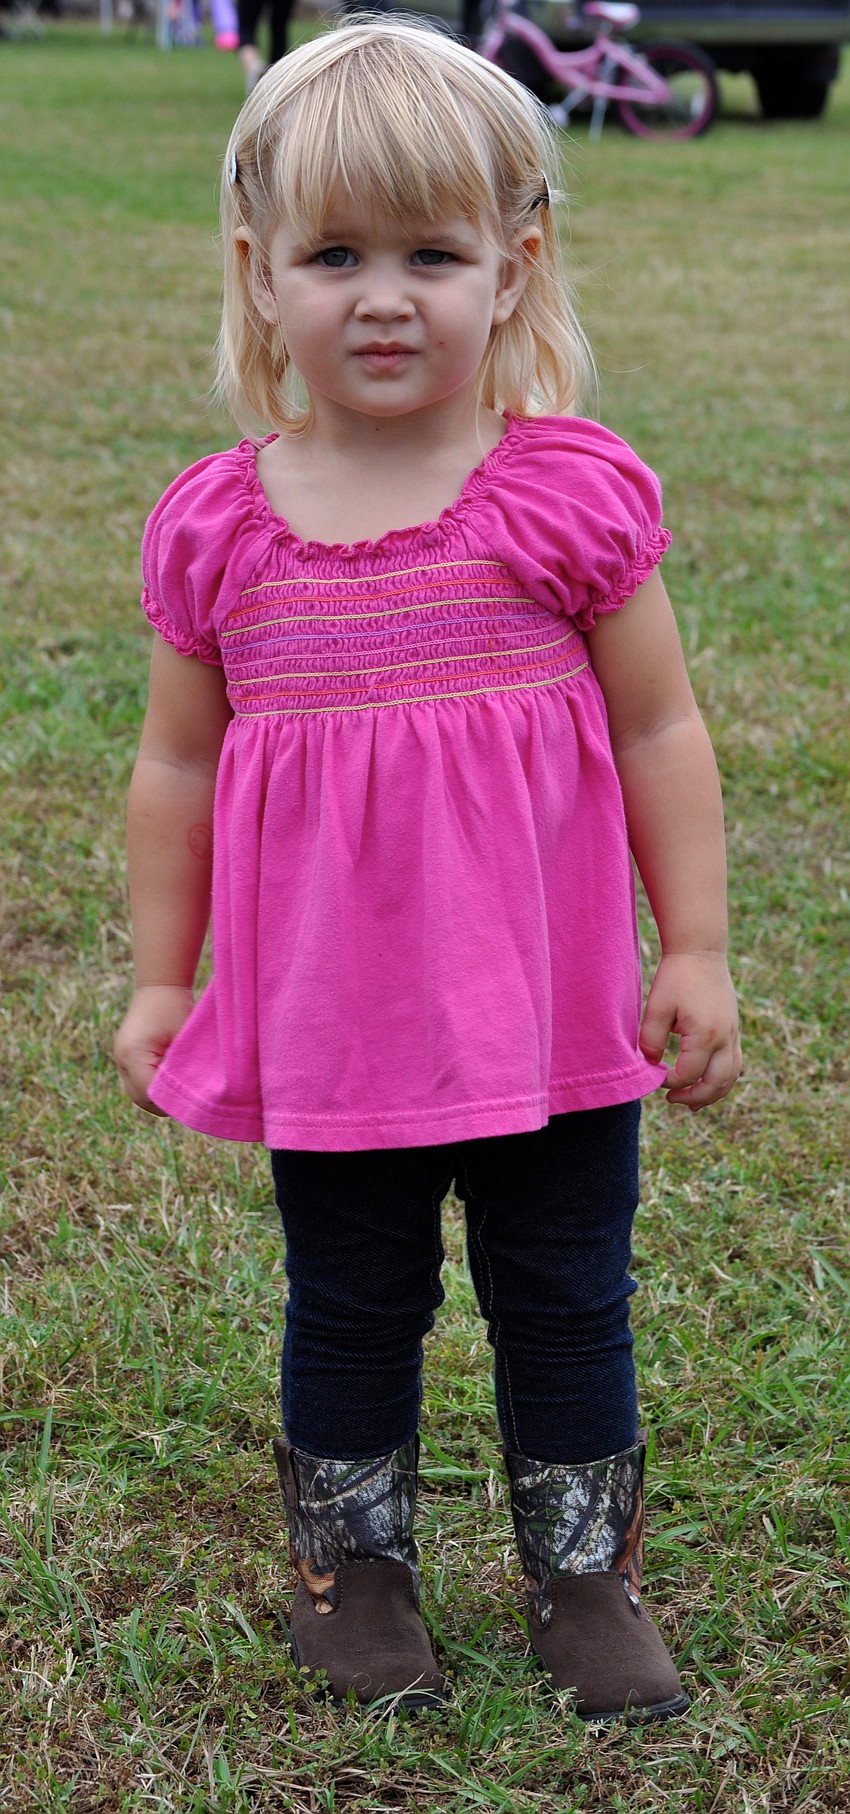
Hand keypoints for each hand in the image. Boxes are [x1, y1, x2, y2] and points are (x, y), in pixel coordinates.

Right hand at [113, 985, 194, 1113]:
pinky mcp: (126, 1058)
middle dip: (165, 1103)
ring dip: (158, 1097)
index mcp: (133, 1054)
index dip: (172, 1101)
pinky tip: (172, 1082)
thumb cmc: (176, 1007)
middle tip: (190, 1101)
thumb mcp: (184, 1038)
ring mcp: (121, 1059)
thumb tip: (194, 1096)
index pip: (151, 1093)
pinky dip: (153, 1087)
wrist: (159, 985)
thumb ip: (184, 1068)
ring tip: (182, 1092)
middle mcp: (122, 1060)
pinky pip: (138, 1084)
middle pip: (142, 1099)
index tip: (194, 1101)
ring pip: (138, 1095)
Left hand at [639, 953, 740, 1110]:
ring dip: (713, 1094)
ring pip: (731, 1076)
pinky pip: (735, 1063)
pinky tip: (708, 1083)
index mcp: (705, 1035)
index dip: (669, 1082)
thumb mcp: (656, 1008)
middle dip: (694, 1097)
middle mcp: (725, 1038)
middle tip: (672, 1101)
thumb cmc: (676, 977)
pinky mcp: (734, 1029)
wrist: (701, 952)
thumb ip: (651, 1040)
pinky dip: (723, 1079)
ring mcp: (733, 1034)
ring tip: (693, 1105)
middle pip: (716, 1083)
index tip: (654, 1076)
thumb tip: (652, 1065)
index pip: (688, 1074)